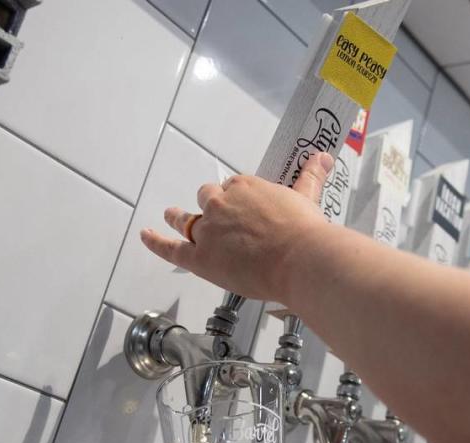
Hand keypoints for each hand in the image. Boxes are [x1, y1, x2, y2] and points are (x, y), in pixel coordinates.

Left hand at [139, 152, 334, 302]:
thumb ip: (310, 177)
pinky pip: (170, 247)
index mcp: (244, 187)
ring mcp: (207, 230)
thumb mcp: (307, 198)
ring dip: (178, 216)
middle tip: (214, 214)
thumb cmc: (305, 230)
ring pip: (186, 219)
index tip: (244, 208)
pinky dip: (155, 241)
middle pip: (207, 199)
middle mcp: (221, 204)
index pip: (233, 188)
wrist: (299, 258)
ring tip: (170, 215)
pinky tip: (145, 236)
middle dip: (210, 206)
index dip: (236, 199)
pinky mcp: (199, 257)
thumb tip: (323, 156)